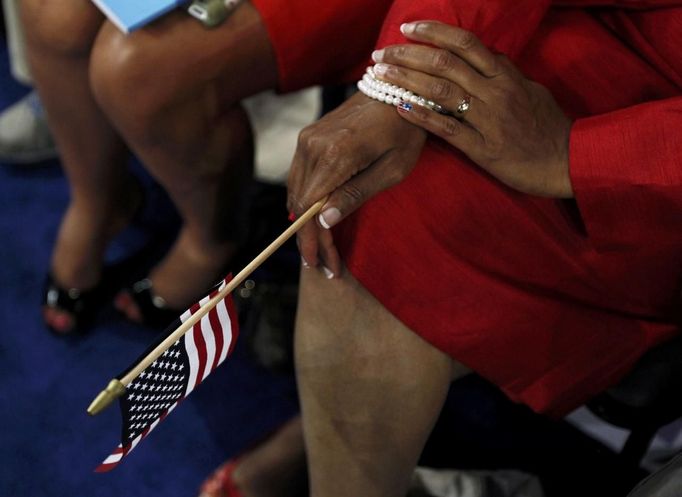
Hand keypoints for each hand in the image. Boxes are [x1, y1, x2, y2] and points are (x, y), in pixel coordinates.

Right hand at [287, 91, 426, 276]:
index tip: (324, 265)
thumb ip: (355, 195)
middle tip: (324, 264)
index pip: (310, 209)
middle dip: (309, 239)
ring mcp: (307, 138)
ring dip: (305, 222)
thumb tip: (324, 221)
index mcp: (335, 155)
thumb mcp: (391, 169)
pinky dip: (304, 201)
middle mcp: (312, 146)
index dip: (313, 242)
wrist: (399, 88)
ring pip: (295, 192)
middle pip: (299, 204)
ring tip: (321, 248)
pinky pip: (299, 176)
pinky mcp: (308, 136)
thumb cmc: (405, 130)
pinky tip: (316, 219)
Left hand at [373, 21, 573, 197]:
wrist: (568, 161)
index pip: (465, 43)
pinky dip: (422, 117)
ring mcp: (489, 120)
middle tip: (381, 54)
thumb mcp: (530, 90)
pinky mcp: (484, 149)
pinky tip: (399, 107)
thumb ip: (504, 73)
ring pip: (441, 92)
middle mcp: (495, 92)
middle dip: (408, 55)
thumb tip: (484, 57)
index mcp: (505, 75)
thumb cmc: (548, 126)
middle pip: (445, 63)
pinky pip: (448, 129)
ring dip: (407, 80)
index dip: (434, 32)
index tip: (408, 28)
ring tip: (381, 75)